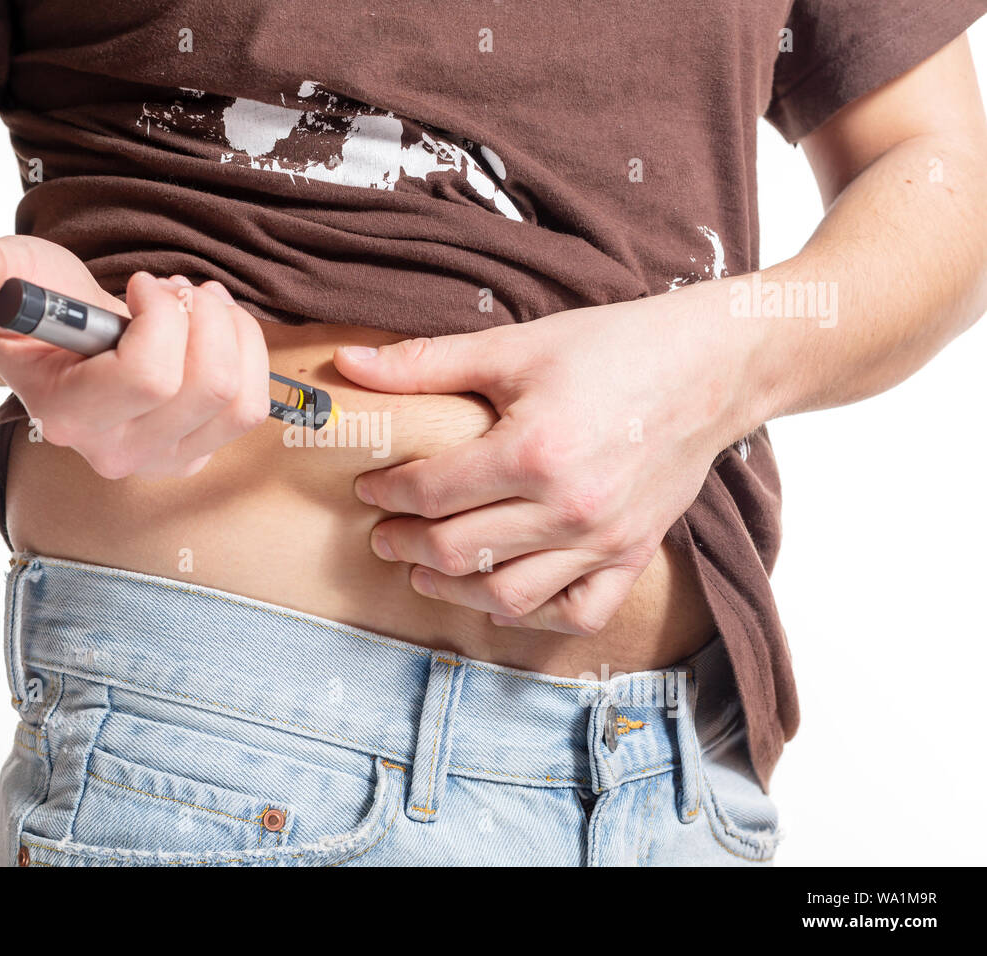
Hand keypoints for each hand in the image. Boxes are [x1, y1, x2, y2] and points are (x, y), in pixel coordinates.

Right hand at [0, 235, 269, 478]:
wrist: (51, 339)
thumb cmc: (29, 303)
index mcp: (66, 415)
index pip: (148, 377)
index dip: (163, 315)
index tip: (142, 284)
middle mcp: (116, 452)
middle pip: (207, 387)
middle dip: (203, 318)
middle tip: (174, 289)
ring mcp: (161, 459)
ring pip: (237, 399)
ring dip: (231, 334)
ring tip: (198, 303)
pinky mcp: (196, 451)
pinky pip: (252, 406)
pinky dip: (248, 355)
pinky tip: (214, 328)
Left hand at [333, 289, 758, 635]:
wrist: (711, 368)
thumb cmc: (612, 348)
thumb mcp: (514, 346)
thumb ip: (425, 363)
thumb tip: (347, 366)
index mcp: (532, 451)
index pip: (432, 492)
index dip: (387, 494)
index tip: (368, 490)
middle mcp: (568, 508)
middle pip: (458, 550)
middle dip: (406, 544)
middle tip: (383, 534)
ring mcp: (604, 542)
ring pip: (507, 596)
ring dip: (452, 590)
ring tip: (422, 571)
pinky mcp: (634, 557)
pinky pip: (576, 614)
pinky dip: (532, 617)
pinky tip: (498, 598)